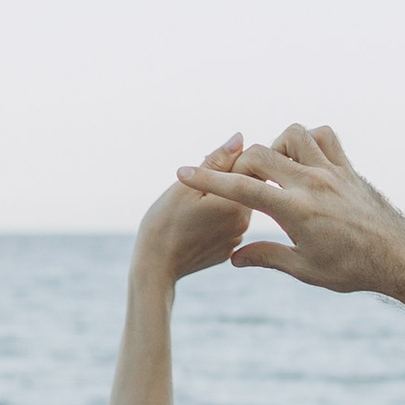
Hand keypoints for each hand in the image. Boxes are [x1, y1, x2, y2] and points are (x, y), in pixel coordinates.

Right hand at [134, 139, 254, 286]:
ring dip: (221, 197)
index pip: (248, 166)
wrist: (156, 266)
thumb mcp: (186, 186)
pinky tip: (194, 222)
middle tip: (193, 185)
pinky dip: (216, 217)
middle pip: (244, 186)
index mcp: (238, 202)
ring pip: (236, 205)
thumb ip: (217, 161)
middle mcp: (245, 221)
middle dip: (224, 178)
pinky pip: (228, 224)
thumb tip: (241, 138)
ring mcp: (238, 237)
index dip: (226, 159)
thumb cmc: (165, 223)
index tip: (206, 164)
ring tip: (192, 205)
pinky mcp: (229, 248)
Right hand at [174, 123, 404, 297]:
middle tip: (241, 183)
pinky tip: (304, 161)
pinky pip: (325, 137)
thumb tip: (235, 257)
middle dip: (242, 165)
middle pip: (261, 154)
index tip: (183, 172)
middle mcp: (312, 183)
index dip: (208, 181)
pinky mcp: (348, 168)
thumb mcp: (305, 269)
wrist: (401, 258)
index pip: (241, 190)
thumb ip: (267, 257)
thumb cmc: (353, 270)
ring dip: (277, 145)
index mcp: (295, 210)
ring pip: (293, 134)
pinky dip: (309, 141)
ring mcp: (332, 171)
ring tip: (276, 171)